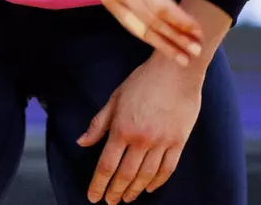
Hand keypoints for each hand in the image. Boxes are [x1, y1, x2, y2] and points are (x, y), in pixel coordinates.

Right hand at [72, 0, 204, 65]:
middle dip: (175, 39)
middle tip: (196, 51)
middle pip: (151, 23)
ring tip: (181, 57)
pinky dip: (145, 36)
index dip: (180, 22)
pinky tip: (160, 43)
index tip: (197, 31)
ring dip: (162, 44)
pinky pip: (128, 24)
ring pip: (138, 29)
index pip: (160, 6)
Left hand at [79, 53, 204, 202]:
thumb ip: (99, 123)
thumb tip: (81, 142)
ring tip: (127, 198)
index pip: (106, 166)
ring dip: (134, 190)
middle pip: (125, 175)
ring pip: (146, 175)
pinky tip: (149, 187)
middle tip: (111, 202)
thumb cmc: (143, 80)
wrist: (176, 70)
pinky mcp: (179, 141)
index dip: (98, 185)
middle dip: (115, 192)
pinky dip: (158, 182)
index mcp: (122, 129)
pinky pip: (167, 168)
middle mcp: (141, 139)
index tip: (93, 197)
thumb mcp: (115, 98)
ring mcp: (162, 141)